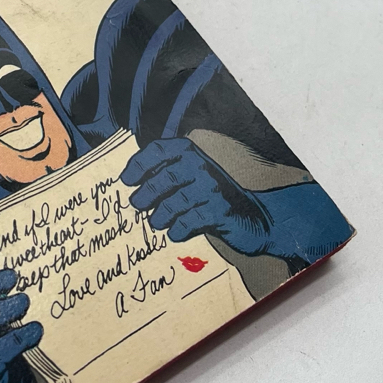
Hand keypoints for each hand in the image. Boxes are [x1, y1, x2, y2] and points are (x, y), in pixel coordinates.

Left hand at [122, 138, 273, 256]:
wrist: (256, 218)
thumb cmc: (214, 198)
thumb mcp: (193, 179)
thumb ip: (166, 178)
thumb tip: (132, 189)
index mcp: (190, 153)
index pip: (158, 149)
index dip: (138, 163)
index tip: (125, 180)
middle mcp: (201, 166)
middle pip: (164, 177)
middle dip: (146, 193)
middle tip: (136, 205)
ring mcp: (212, 188)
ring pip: (175, 201)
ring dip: (160, 215)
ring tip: (155, 222)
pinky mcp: (220, 211)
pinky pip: (190, 221)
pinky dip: (178, 229)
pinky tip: (175, 233)